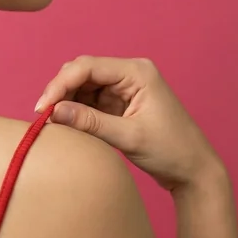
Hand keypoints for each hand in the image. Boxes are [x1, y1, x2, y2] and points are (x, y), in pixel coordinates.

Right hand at [35, 56, 224, 192]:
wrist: (193, 171)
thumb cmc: (171, 151)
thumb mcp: (128, 137)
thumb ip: (90, 122)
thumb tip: (54, 111)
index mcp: (137, 72)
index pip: (87, 67)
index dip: (60, 84)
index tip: (43, 107)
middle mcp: (129, 73)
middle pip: (81, 72)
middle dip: (60, 91)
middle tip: (44, 115)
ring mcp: (123, 87)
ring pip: (82, 85)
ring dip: (66, 101)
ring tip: (54, 121)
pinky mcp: (119, 102)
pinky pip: (89, 100)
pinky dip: (76, 110)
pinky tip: (68, 123)